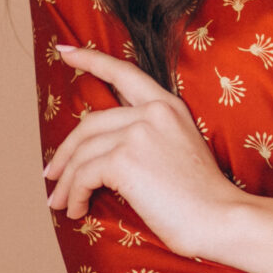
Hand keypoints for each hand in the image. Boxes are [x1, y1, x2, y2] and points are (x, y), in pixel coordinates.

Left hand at [42, 43, 250, 259]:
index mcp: (168, 106)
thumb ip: (148, 136)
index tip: (64, 52)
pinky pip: (83, 176)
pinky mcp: (123, 160)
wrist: (220, 220)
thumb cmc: (202, 198)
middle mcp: (151, 112)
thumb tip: (101, 149)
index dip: (89, 60)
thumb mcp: (180, 150)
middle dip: (64, 152)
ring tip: (61, 202)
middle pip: (89, 124)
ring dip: (66, 181)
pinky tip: (76, 210)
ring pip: (82, 153)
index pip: (123, 73)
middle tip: (52, 175)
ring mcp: (137, 133)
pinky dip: (74, 195)